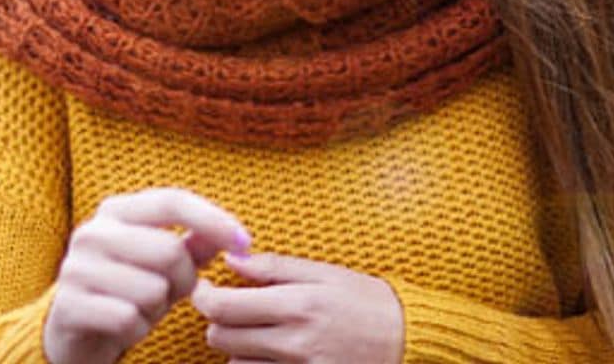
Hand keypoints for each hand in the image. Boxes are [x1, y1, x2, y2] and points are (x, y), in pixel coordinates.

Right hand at [41, 187, 251, 363]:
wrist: (71, 331)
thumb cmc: (125, 290)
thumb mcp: (160, 264)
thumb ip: (193, 243)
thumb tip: (232, 234)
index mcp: (116, 211)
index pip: (172, 201)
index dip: (214, 220)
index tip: (246, 243)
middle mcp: (93, 232)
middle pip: (169, 251)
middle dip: (183, 281)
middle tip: (168, 293)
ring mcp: (76, 268)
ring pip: (152, 290)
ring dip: (157, 309)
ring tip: (140, 308)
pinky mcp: (69, 305)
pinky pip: (129, 319)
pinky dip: (137, 330)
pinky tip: (125, 326)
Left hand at [191, 250, 405, 363]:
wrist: (410, 343)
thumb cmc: (368, 302)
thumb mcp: (325, 273)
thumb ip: (275, 268)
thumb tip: (231, 259)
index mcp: (298, 305)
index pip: (223, 307)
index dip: (203, 296)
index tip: (206, 288)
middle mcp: (295, 343)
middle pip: (221, 338)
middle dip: (219, 322)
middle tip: (234, 308)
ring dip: (238, 349)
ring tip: (261, 332)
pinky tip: (272, 353)